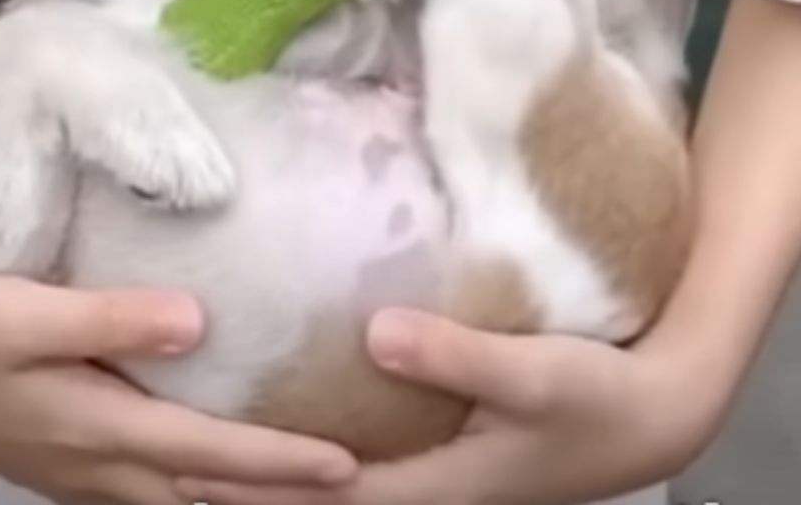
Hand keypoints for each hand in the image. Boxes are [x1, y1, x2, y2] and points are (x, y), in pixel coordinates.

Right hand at [0, 273, 356, 504]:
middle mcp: (92, 463)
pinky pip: (140, 488)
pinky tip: (193, 470)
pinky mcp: (51, 457)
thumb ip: (110, 320)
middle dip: (271, 498)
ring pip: (170, 498)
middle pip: (199, 494)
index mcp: (96, 426)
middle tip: (341, 492)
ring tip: (286, 487)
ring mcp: (69, 469)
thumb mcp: (24, 313)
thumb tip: (200, 324)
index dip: (280, 463)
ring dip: (232, 497)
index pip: (207, 454)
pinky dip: (186, 486)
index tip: (348, 467)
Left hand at [179, 308, 723, 504]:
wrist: (652, 416)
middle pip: (317, 499)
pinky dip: (316, 446)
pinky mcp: (442, 451)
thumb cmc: (595, 395)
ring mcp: (434, 475)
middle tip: (169, 455)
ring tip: (210, 439)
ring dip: (275, 468)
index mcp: (434, 485)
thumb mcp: (535, 373)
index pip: (323, 494)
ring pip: (336, 484)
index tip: (185, 461)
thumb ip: (458, 356)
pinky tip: (291, 411)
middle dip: (246, 484)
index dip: (253, 480)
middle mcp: (424, 489)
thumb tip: (373, 334)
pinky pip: (364, 458)